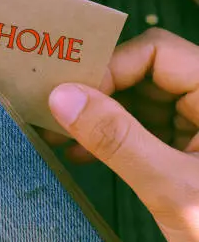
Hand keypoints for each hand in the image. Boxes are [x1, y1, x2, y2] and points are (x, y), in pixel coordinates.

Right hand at [48, 28, 198, 241]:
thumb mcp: (173, 189)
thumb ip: (119, 139)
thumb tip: (63, 97)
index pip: (156, 52)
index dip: (112, 65)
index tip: (73, 93)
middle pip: (143, 73)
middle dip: (98, 92)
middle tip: (58, 108)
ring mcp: (198, 126)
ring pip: (138, 100)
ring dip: (98, 116)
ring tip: (62, 134)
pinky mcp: (188, 149)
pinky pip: (143, 128)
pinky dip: (111, 138)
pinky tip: (83, 152)